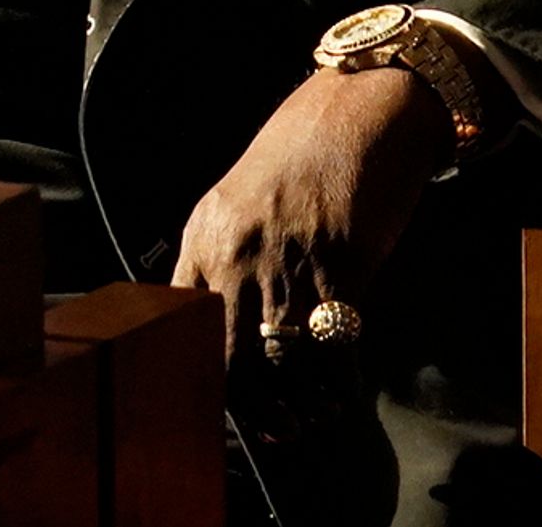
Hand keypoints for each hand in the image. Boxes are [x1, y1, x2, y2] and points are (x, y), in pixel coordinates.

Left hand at [169, 68, 449, 430]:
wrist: (359, 111)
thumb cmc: (300, 158)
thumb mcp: (236, 203)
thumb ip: (219, 261)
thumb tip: (213, 329)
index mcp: (205, 237)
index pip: (182, 327)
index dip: (198, 375)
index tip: (219, 405)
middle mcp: (237, 254)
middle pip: (227, 359)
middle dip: (249, 408)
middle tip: (270, 429)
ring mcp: (286, 263)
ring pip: (278, 364)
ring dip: (294, 405)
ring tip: (306, 418)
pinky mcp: (338, 266)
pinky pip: (330, 347)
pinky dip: (335, 383)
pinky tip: (339, 392)